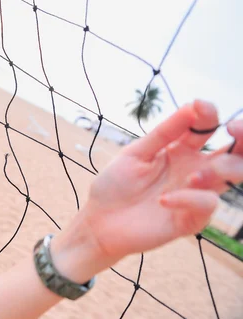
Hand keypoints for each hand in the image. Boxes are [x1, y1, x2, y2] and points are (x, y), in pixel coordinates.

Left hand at [79, 100, 242, 263]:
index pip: (206, 128)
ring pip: (231, 175)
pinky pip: (207, 204)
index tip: (200, 107)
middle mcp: (194, 170)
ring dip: (220, 170)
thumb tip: (191, 106)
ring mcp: (195, 194)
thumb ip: (164, 133)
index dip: (208, 115)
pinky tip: (163, 200)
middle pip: (234, 152)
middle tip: (232, 129)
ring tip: (192, 177)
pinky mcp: (191, 219)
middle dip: (241, 138)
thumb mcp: (136, 153)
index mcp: (180, 150)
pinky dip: (189, 199)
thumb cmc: (115, 184)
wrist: (99, 220)